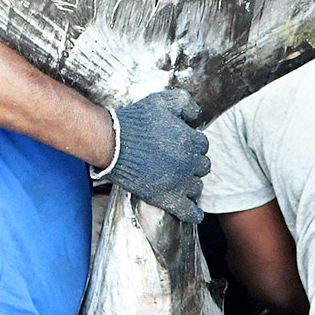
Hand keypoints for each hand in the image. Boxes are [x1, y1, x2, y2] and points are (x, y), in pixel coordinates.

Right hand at [98, 90, 210, 222]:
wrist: (112, 143)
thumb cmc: (135, 121)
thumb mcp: (161, 100)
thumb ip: (184, 102)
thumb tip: (196, 115)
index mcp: (190, 140)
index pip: (203, 145)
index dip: (192, 145)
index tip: (180, 146)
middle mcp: (189, 162)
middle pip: (202, 166)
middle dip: (192, 164)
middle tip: (177, 162)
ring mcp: (179, 182)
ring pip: (197, 187)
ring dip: (190, 184)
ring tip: (177, 181)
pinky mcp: (168, 198)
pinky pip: (189, 212)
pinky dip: (194, 213)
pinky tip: (194, 212)